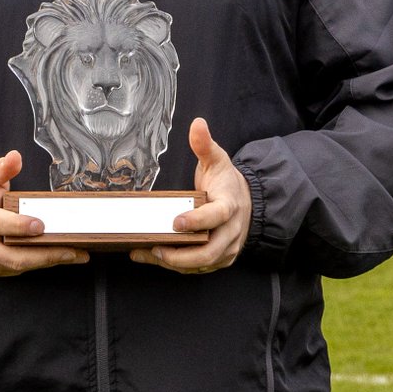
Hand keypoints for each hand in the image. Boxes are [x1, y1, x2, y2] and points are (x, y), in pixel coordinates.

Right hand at [0, 150, 88, 277]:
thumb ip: (0, 168)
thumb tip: (15, 157)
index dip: (18, 226)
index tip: (40, 225)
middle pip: (11, 255)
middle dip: (44, 254)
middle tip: (72, 249)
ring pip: (16, 266)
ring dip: (47, 262)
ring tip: (74, 254)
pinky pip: (15, 270)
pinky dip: (38, 264)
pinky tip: (57, 257)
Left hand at [130, 117, 250, 274]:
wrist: (245, 202)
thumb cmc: (226, 183)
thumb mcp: (217, 160)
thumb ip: (204, 144)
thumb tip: (197, 124)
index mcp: (230, 206)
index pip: (216, 216)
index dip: (197, 220)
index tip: (176, 221)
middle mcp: (230, 231)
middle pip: (209, 251)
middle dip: (181, 254)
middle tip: (156, 248)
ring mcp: (226, 248)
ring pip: (201, 263)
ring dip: (173, 262)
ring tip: (146, 253)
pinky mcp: (220, 259)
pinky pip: (198, 267)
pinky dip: (176, 266)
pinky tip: (153, 257)